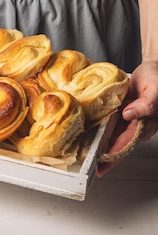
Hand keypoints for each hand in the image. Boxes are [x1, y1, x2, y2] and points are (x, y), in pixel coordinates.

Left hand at [97, 61, 157, 175]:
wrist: (153, 69)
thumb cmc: (157, 79)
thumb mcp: (154, 90)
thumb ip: (146, 104)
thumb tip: (129, 114)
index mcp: (146, 125)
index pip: (127, 144)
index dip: (114, 156)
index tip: (102, 165)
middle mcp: (135, 125)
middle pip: (117, 144)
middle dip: (103, 156)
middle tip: (87, 164)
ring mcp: (126, 119)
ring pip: (111, 135)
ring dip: (99, 145)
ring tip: (83, 154)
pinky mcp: (119, 112)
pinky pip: (108, 123)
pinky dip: (98, 129)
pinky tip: (87, 134)